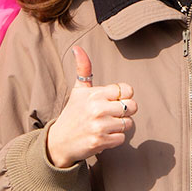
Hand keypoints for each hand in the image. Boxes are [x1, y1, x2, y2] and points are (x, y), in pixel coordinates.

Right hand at [44, 48, 134, 168]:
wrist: (59, 142)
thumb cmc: (73, 113)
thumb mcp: (78, 91)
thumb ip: (83, 69)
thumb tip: (78, 48)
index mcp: (94, 94)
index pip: (127, 90)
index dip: (124, 96)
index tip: (113, 101)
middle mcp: (97, 108)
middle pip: (132, 107)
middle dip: (125, 112)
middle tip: (111, 115)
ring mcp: (99, 126)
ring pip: (128, 123)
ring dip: (119, 127)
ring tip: (104, 126)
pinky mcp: (100, 142)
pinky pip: (121, 138)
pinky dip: (114, 139)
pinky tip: (102, 136)